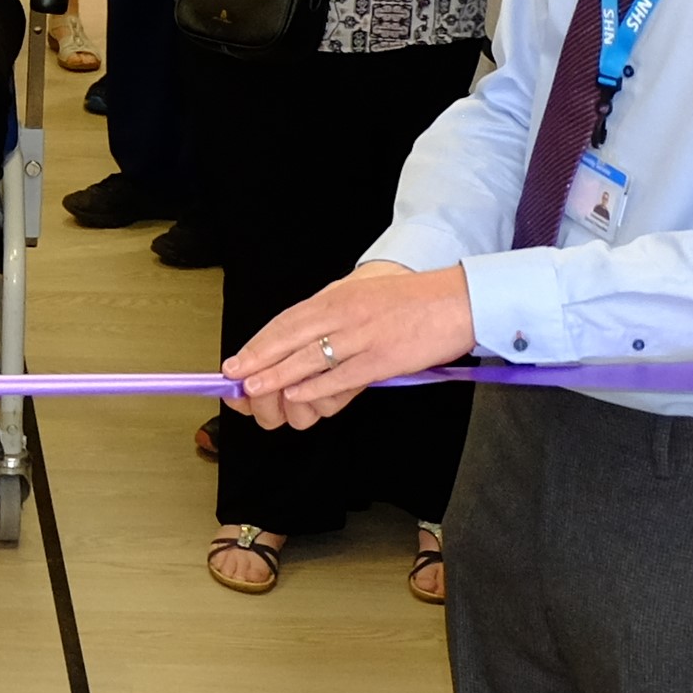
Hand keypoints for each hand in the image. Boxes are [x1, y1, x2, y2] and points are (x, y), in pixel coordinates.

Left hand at [223, 262, 471, 429]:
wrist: (458, 300)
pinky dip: (316, 388)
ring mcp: (362, 336)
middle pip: (290, 337)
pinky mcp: (382, 358)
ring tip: (253, 389)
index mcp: (338, 297)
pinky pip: (342, 376)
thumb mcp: (366, 295)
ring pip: (310, 358)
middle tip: (233, 375)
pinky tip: (296, 397)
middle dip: (258, 358)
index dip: (260, 341)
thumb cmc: (414, 300)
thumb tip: (307, 340)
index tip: (239, 358)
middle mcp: (344, 313)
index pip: (288, 320)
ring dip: (277, 376)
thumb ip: (336, 315)